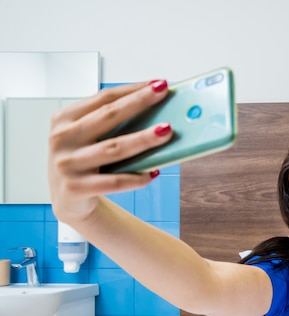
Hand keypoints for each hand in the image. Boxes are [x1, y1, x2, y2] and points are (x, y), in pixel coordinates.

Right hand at [47, 80, 171, 222]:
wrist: (67, 200)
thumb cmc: (84, 161)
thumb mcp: (87, 138)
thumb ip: (110, 124)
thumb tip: (155, 111)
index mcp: (64, 119)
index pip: (103, 98)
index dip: (131, 90)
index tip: (157, 83)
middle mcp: (62, 139)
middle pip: (108, 117)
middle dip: (138, 103)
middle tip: (162, 93)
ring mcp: (67, 164)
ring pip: (113, 148)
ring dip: (143, 139)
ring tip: (166, 131)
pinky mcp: (76, 188)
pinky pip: (114, 182)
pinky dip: (136, 177)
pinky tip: (154, 172)